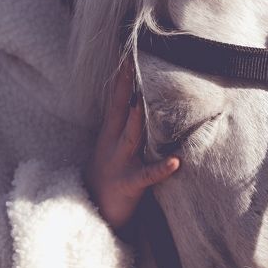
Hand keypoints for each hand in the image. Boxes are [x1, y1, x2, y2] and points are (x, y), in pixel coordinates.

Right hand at [84, 61, 179, 231]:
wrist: (91, 212)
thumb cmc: (108, 175)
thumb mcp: (111, 146)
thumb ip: (126, 125)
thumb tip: (139, 101)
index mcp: (109, 134)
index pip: (116, 100)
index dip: (121, 78)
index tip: (126, 54)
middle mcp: (113, 144)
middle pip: (120, 111)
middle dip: (126, 88)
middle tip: (132, 64)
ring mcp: (120, 164)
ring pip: (131, 138)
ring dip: (138, 120)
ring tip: (145, 103)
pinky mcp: (129, 185)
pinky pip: (147, 175)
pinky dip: (160, 169)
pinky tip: (175, 162)